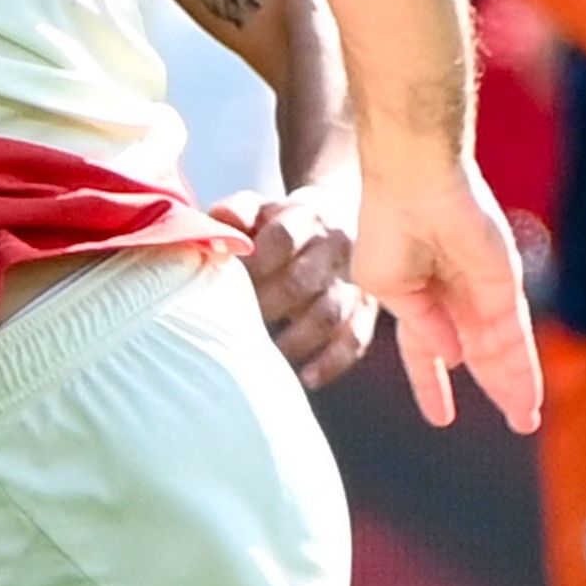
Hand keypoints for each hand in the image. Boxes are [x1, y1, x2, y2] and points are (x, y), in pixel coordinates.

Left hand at [223, 181, 373, 388]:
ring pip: (329, 314)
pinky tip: (306, 378)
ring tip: (264, 356)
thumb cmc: (280, 222)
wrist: (335, 217)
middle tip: (235, 327)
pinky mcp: (367, 308)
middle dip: (266, 306)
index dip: (254, 264)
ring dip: (296, 340)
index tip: (225, 286)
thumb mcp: (256, 206)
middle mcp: (335, 246)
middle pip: (302, 281)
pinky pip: (356, 338)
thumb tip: (218, 230)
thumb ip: (233, 213)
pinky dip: (332, 362)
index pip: (281, 239)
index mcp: (305, 216)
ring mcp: (355, 279)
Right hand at [356, 142, 541, 431]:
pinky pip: (515, 336)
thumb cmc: (387, 227)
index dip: (432, 384)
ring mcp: (481, 293)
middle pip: (479, 354)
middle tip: (517, 422)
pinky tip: (524, 394)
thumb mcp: (387, 289)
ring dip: (514, 386)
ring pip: (502, 351)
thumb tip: (453, 357)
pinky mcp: (503, 286)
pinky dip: (522, 367)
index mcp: (417, 299)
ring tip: (524, 420)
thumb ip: (423, 327)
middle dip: (496, 389)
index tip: (442, 417)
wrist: (414, 184)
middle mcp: (454, 299)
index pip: (427, 352)